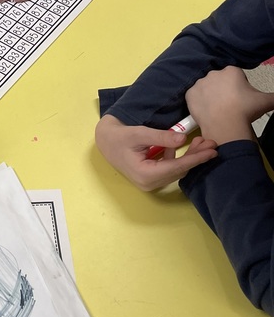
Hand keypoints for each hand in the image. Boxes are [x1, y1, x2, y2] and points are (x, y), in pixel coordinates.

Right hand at [95, 114, 217, 190]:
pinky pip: (170, 169)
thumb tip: (182, 139)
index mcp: (145, 174)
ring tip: (202, 142)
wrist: (106, 141)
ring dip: (190, 157)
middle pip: (179, 170)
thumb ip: (161, 137)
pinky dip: (179, 158)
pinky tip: (185, 145)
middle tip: (212, 144)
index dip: (196, 159)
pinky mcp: (151, 178)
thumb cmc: (120, 136)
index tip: (212, 151)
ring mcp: (150, 182)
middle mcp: (149, 183)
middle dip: (196, 157)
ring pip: (176, 170)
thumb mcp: (139, 133)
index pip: (177, 167)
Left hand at [186, 67, 273, 144]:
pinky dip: (199, 102)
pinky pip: (194, 96)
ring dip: (211, 96)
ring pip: (207, 88)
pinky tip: (208, 111)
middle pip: (220, 81)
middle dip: (224, 90)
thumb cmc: (244, 111)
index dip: (239, 88)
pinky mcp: (190, 94)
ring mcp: (200, 83)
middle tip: (230, 105)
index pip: (235, 76)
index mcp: (231, 71)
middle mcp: (214, 73)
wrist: (226, 126)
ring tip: (219, 109)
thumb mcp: (266, 101)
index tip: (240, 98)